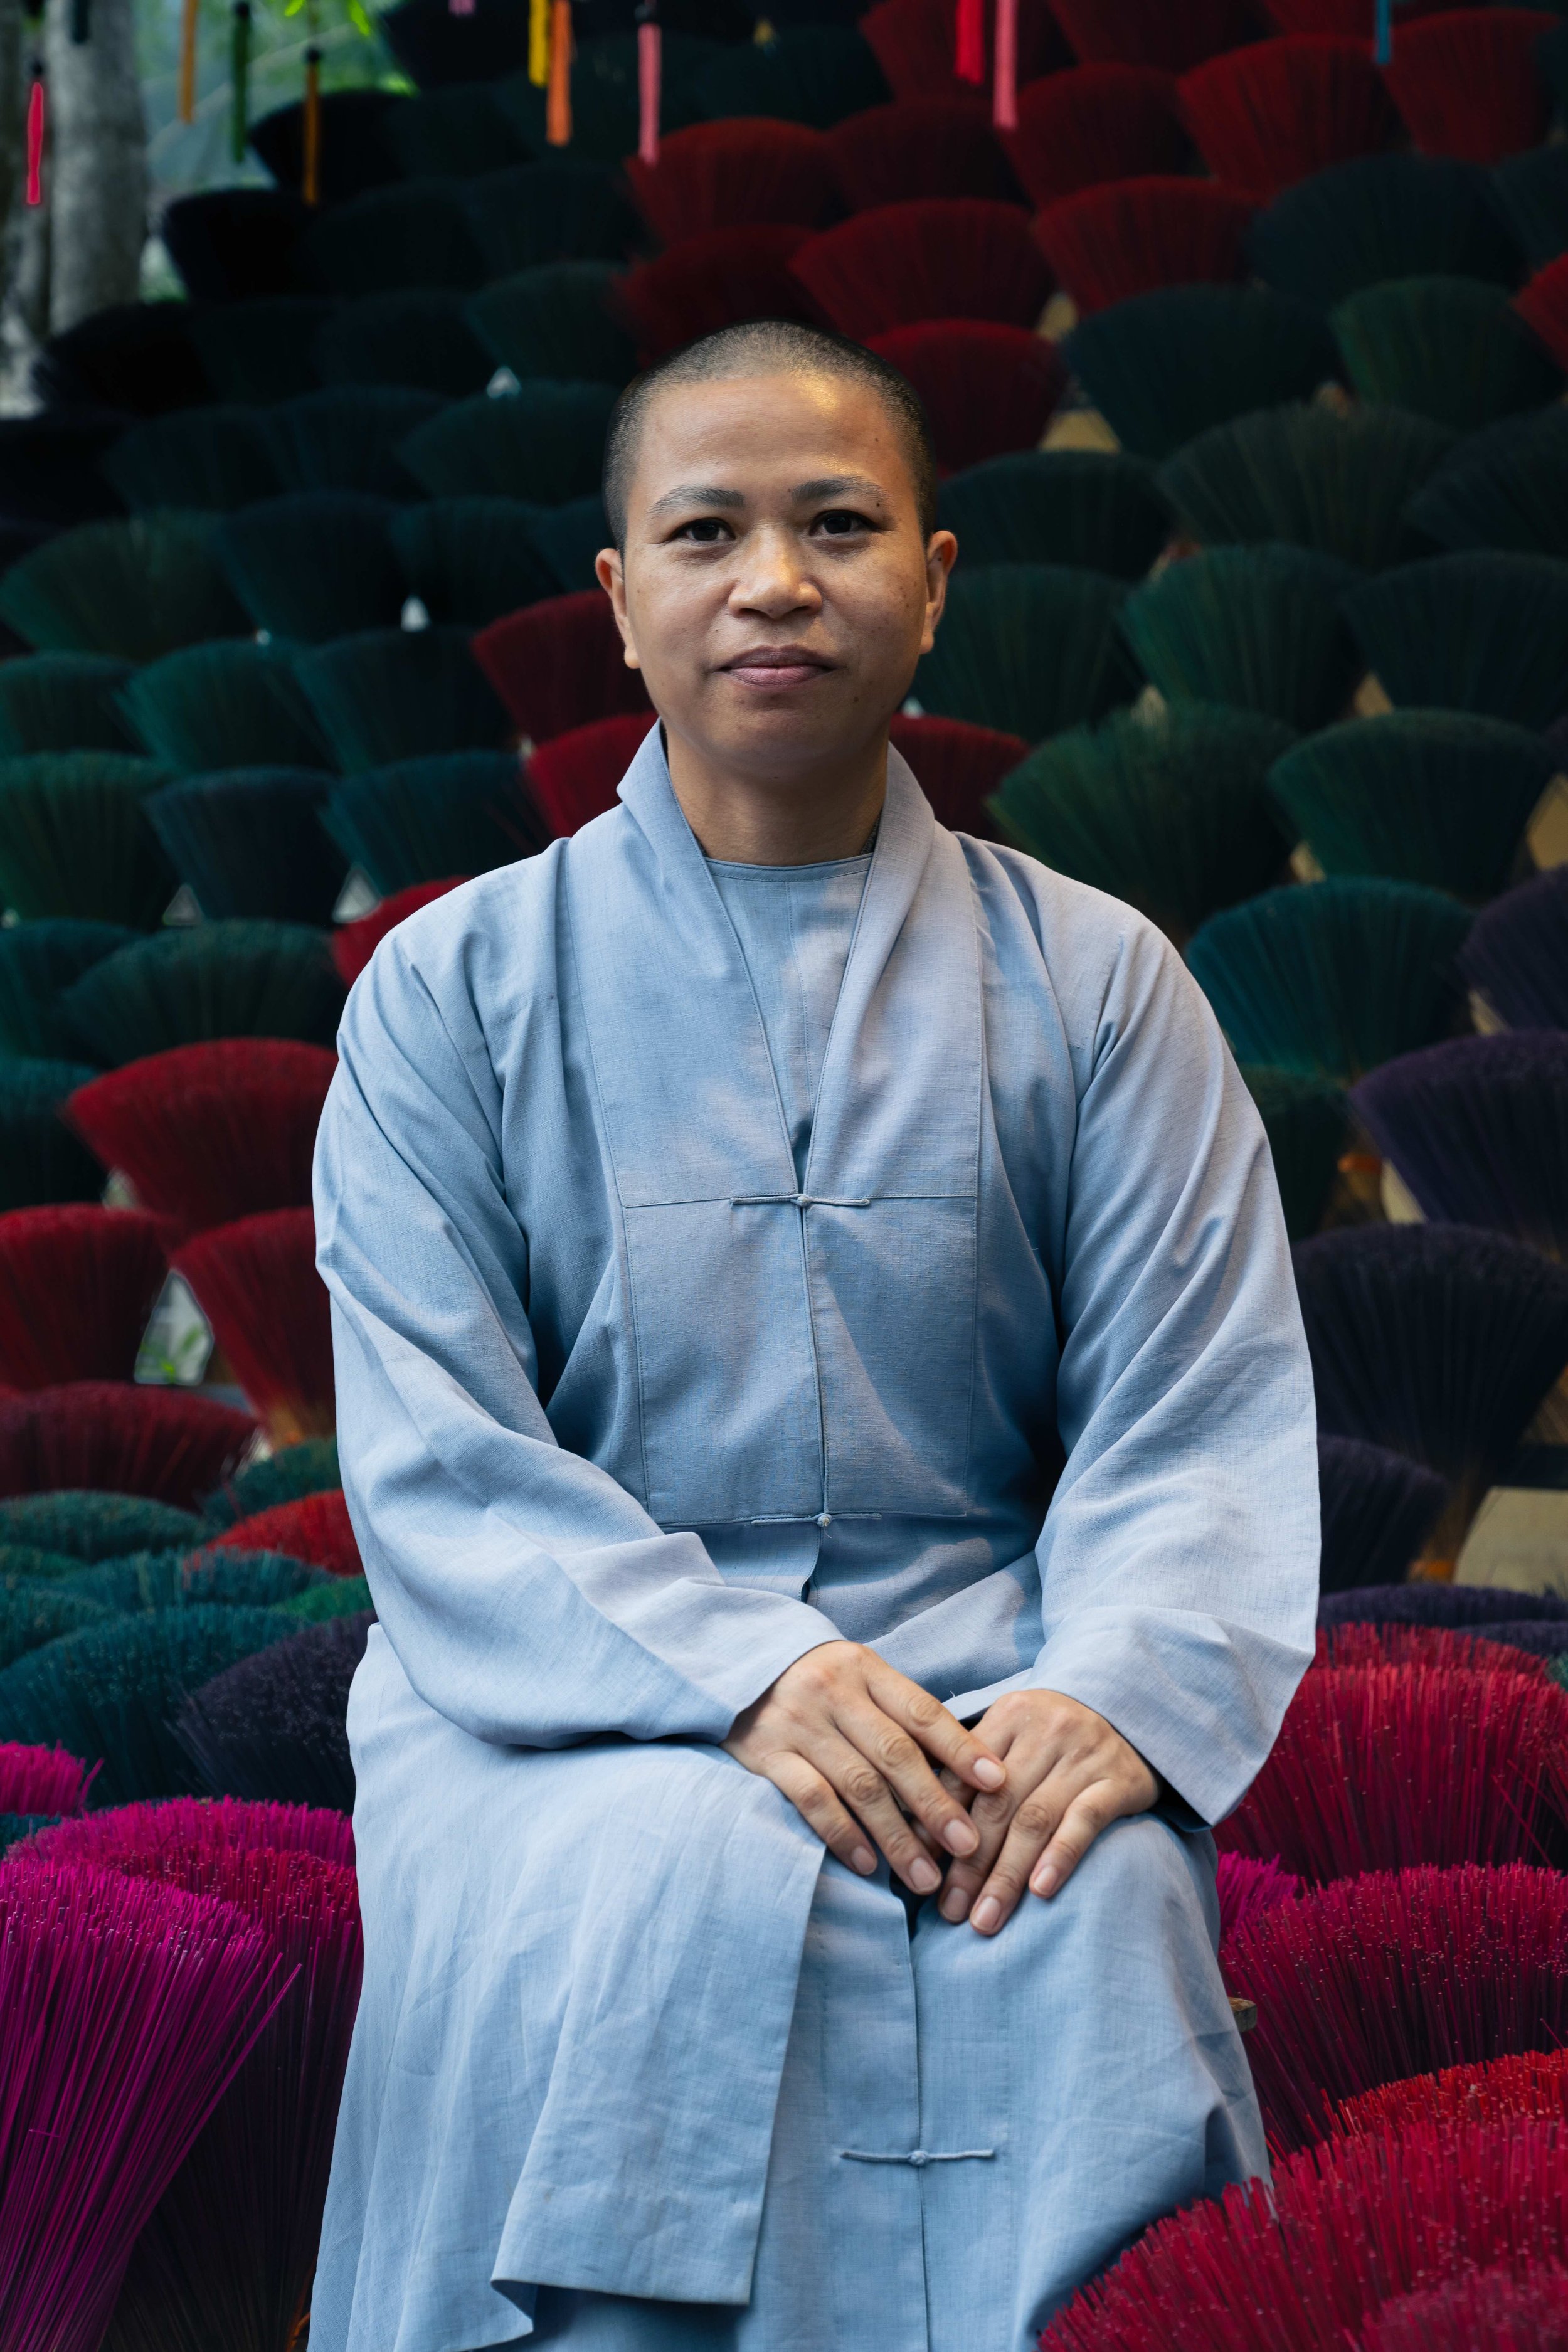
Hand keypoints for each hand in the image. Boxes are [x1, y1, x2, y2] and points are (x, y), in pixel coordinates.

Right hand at [724, 1641, 1006, 1894]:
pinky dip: (842, 1833)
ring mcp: (798, 1723)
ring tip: (926, 1876)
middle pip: (894, 1753)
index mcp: (865, 1669)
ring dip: (896, 1835)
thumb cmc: (818, 1682)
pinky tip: (868, 1864)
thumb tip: (966, 1769)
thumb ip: (902, 1715)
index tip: (997, 1783)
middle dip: (936, 1803)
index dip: (961, 1748)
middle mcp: (834, 1692)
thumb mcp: (860, 1679)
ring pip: (858, 1784)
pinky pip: (811, 1798)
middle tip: (969, 1846)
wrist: (736, 1665)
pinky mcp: (766, 1754)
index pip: (922, 1710)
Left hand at [935, 1689, 1157, 1936]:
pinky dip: (1061, 1855)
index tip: (919, 1868)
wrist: (1132, 1710)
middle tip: (949, 1910)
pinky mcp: (1120, 1780)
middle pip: (997, 1804)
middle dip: (968, 1864)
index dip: (937, 1825)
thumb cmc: (1055, 1735)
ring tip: (984, 1919)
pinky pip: (1086, 1819)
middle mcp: (1046, 1730)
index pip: (963, 1776)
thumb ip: (970, 1769)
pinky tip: (1040, 1890)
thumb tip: (915, 1828)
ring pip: (1035, 1819)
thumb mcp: (1014, 1734)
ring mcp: (1084, 1755)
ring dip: (1006, 1875)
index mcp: (1009, 1716)